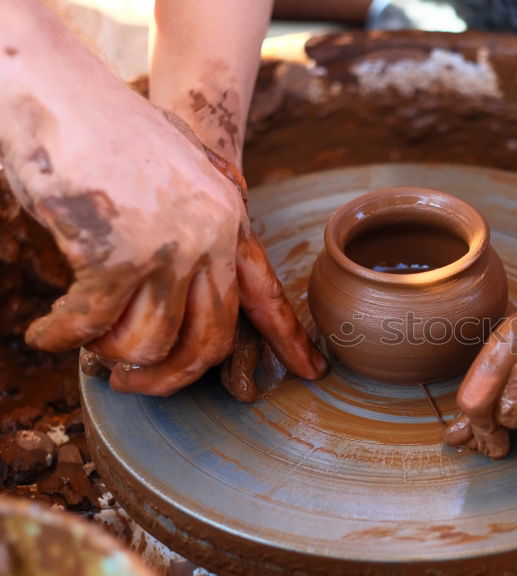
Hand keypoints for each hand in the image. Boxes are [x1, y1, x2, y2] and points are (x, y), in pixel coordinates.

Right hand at [4, 79, 324, 394]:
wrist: (67, 91)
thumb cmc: (113, 132)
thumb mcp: (178, 177)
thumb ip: (193, 224)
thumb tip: (178, 275)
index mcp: (229, 220)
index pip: (266, 294)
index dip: (290, 340)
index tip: (312, 371)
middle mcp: (211, 238)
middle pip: (211, 338)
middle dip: (171, 375)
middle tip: (133, 385)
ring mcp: (170, 248)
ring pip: (151, 340)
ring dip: (111, 355)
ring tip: (83, 350)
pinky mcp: (120, 254)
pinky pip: (94, 324)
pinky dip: (63, 336)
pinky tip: (45, 334)